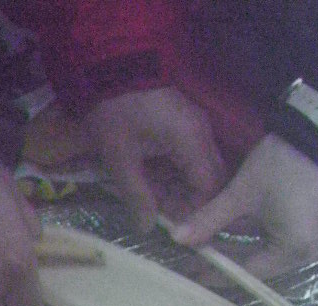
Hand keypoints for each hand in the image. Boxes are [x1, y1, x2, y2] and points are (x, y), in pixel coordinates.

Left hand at [83, 87, 225, 231]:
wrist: (108, 63)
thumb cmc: (113, 109)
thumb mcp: (119, 157)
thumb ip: (136, 195)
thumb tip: (146, 228)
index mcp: (191, 140)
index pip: (209, 187)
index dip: (197, 212)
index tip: (177, 229)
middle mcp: (201, 134)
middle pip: (209, 181)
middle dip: (188, 204)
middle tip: (162, 218)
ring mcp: (194, 128)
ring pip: (199, 172)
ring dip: (179, 191)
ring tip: (153, 203)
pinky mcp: (183, 126)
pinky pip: (188, 159)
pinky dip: (173, 176)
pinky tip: (153, 185)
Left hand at [171, 134, 317, 276]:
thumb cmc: (281, 165)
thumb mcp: (242, 194)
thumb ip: (209, 219)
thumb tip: (177, 237)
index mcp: (293, 252)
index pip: (247, 272)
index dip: (216, 273)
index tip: (190, 275)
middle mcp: (306, 259)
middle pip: (257, 269)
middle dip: (225, 264)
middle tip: (192, 265)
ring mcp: (310, 249)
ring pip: (263, 259)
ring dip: (235, 254)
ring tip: (204, 253)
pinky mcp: (308, 236)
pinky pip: (274, 248)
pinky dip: (250, 244)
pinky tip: (225, 242)